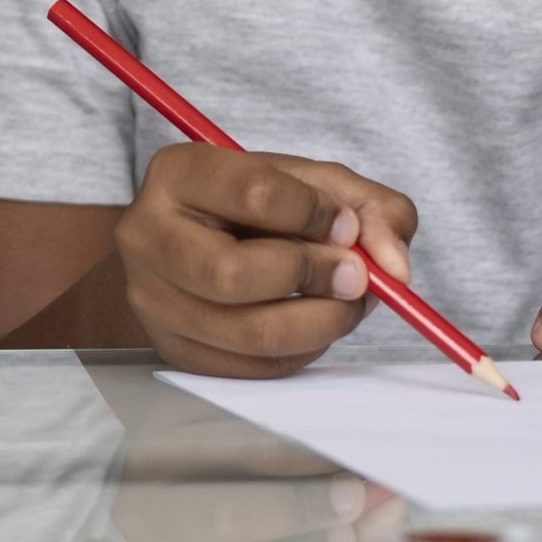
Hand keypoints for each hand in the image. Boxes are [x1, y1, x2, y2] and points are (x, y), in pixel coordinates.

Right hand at [115, 143, 418, 379]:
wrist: (194, 244)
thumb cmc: (256, 208)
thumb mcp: (311, 183)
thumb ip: (370, 207)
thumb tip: (396, 267)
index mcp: (177, 173)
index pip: (254, 194)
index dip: (318, 215)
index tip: (346, 225)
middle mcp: (145, 236)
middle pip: (233, 275)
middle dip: (314, 278)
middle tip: (356, 277)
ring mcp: (152, 300)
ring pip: (249, 333)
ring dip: (321, 322)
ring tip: (345, 303)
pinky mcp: (173, 349)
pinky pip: (254, 368)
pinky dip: (302, 351)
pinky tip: (311, 323)